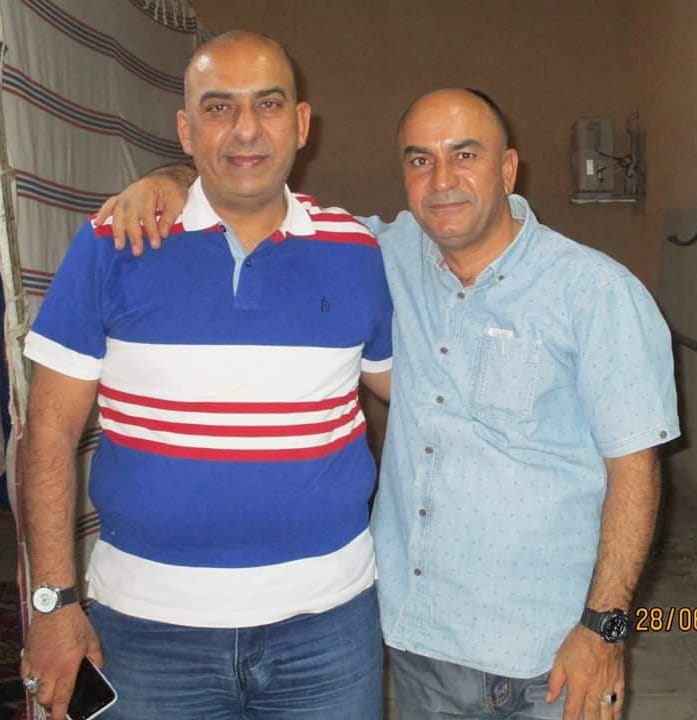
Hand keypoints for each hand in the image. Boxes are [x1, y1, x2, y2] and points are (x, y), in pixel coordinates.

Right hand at [21, 604, 102, 719]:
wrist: (54, 607)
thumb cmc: (75, 622)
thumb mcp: (92, 639)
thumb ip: (96, 657)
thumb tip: (98, 668)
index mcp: (66, 669)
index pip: (61, 698)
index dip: (58, 714)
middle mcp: (48, 671)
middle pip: (44, 698)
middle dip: (50, 703)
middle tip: (57, 699)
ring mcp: (35, 664)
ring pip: (33, 688)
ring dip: (41, 691)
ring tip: (49, 686)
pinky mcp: (27, 656)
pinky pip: (26, 675)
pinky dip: (31, 679)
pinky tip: (38, 673)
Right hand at [93, 173, 187, 255]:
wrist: (167, 177)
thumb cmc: (172, 189)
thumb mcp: (177, 202)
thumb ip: (169, 218)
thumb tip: (163, 233)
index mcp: (148, 191)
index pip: (147, 213)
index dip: (151, 230)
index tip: (155, 244)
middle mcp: (134, 192)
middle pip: (130, 215)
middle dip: (133, 234)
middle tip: (137, 251)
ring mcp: (126, 195)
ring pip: (118, 213)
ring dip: (117, 230)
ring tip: (119, 245)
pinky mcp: (122, 198)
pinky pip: (109, 205)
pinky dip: (103, 214)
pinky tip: (98, 224)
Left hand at [546, 624, 624, 719]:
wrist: (600, 630)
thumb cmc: (578, 642)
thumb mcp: (559, 660)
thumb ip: (555, 682)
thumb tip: (549, 698)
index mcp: (578, 685)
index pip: (572, 709)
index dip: (569, 719)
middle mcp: (595, 690)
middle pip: (592, 715)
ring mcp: (609, 686)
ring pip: (607, 712)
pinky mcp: (619, 680)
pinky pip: (620, 700)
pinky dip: (618, 710)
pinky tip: (616, 716)